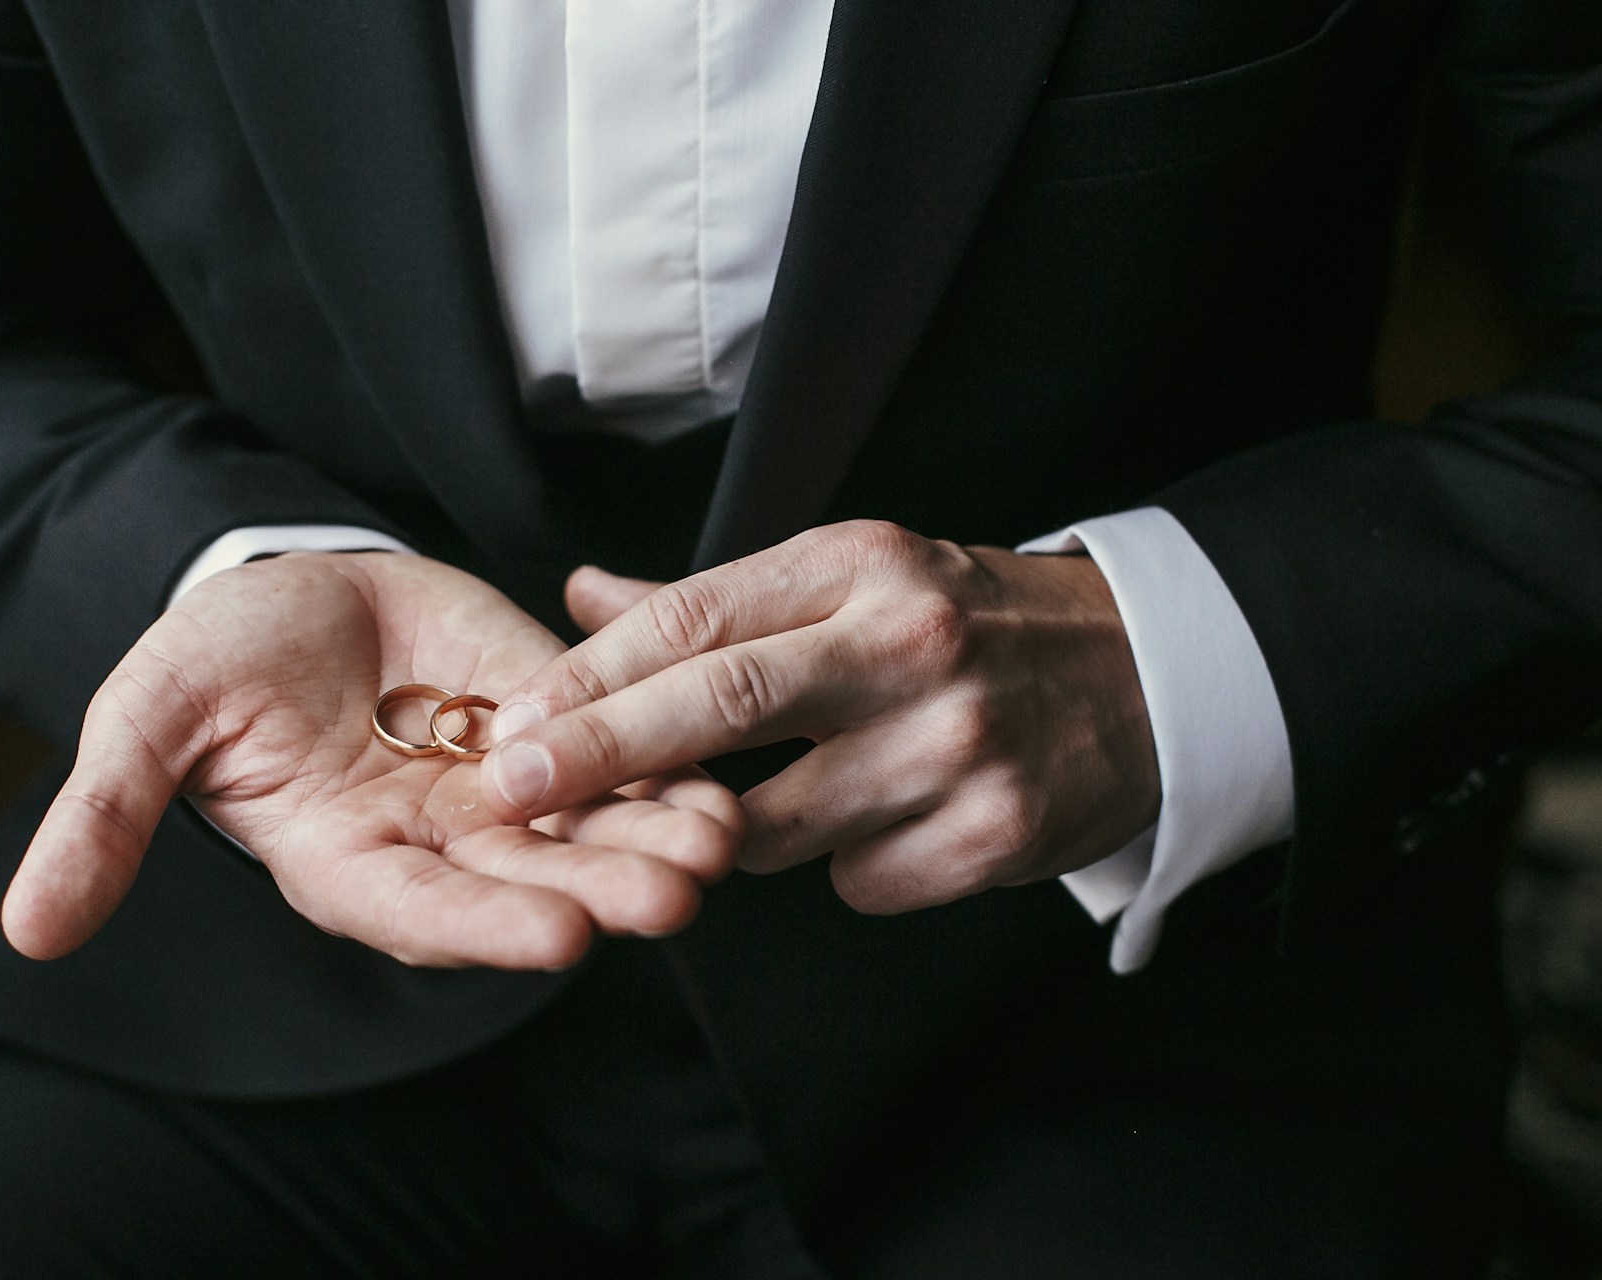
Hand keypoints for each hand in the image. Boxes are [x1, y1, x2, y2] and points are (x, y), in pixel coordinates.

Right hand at [1, 553, 739, 968]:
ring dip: (652, 840)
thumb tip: (27, 936)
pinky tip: (721, 778)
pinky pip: (615, 760)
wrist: (290, 585)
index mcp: (344, 860)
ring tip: (718, 839)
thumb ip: (103, 817)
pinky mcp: (550, 726)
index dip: (484, 928)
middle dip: (599, 890)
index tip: (558, 938)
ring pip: (585, 831)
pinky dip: (665, 772)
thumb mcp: (148, 719)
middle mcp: (435, 846)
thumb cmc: (214, 656)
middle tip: (673, 895)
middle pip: (525, 885)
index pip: (418, 912)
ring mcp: (499, 791)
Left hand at [479, 520, 1159, 913]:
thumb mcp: (851, 577)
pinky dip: (843, 866)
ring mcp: (956, 744)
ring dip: (732, 833)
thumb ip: (713, 601)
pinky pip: (856, 883)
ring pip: (774, 825)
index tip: (516, 722)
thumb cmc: (964, 622)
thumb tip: (580, 594)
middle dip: (600, 754)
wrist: (1144, 673)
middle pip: (722, 708)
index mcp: (860, 565)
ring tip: (769, 803)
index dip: (592, 675)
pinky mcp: (994, 835)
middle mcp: (908, 645)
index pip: (695, 617)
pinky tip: (885, 822)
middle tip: (509, 791)